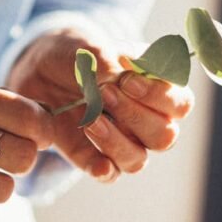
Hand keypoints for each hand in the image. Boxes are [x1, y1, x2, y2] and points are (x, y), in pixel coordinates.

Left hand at [7, 26, 193, 182]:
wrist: (39, 71)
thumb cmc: (74, 54)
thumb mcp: (85, 47)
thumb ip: (103, 59)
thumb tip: (114, 75)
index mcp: (157, 88)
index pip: (181, 103)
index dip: (159, 95)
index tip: (127, 80)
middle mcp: (147, 119)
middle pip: (165, 136)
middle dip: (135, 116)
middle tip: (104, 93)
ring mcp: (123, 142)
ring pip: (139, 159)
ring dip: (116, 141)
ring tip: (89, 119)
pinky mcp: (95, 158)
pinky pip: (110, 175)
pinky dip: (104, 170)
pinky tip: (95, 162)